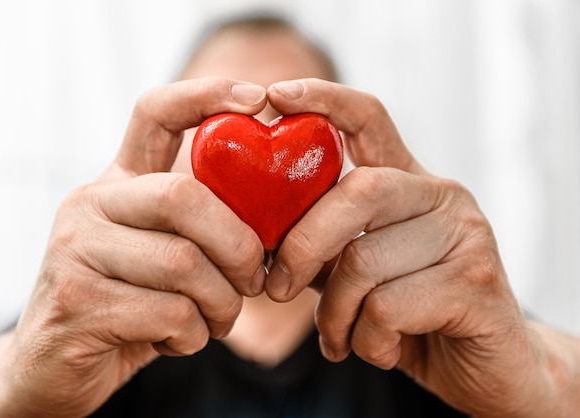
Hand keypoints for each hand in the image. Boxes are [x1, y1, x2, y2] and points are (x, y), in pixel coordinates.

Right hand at [0, 77, 268, 416]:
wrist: (51, 365)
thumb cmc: (128, 305)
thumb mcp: (162, 256)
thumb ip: (200, 230)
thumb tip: (277, 221)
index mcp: (118, 183)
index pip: (156, 113)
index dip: (208, 94)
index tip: (259, 99)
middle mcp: (90, 203)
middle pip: (184, 196)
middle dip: (240, 246)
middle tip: (255, 280)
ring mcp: (76, 249)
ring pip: (184, 263)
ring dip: (222, 304)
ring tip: (217, 320)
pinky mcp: (75, 301)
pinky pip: (170, 313)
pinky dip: (194, 334)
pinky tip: (179, 339)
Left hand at [264, 79, 561, 415]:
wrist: (483, 366)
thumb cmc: (408, 312)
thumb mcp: (357, 272)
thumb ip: (324, 245)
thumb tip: (259, 235)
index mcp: (409, 182)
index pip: (368, 118)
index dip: (322, 99)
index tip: (276, 95)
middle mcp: (443, 195)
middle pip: (357, 191)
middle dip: (302, 246)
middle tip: (276, 288)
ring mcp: (466, 234)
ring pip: (364, 262)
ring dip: (334, 314)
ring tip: (339, 337)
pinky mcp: (478, 281)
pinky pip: (388, 307)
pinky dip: (366, 339)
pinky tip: (378, 348)